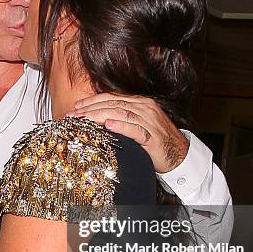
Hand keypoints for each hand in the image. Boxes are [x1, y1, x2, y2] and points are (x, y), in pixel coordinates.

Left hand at [69, 93, 188, 172]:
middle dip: (90, 109)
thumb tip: (96, 119)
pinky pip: (135, 129)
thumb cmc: (155, 140)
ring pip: (120, 114)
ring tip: (84, 119)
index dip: (92, 101)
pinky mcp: (153, 137)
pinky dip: (121, 126)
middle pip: (113, 104)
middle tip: (73, 115)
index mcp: (139, 103)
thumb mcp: (137, 124)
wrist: (179, 154)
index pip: (111, 97)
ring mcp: (149, 121)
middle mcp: (144, 108)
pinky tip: (108, 125)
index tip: (76, 107)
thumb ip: (121, 118)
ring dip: (99, 115)